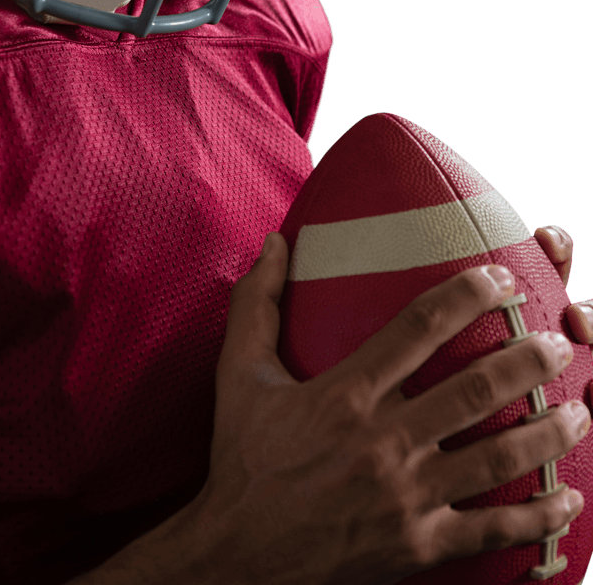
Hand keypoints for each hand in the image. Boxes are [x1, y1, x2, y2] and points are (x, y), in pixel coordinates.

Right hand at [182, 234, 588, 584]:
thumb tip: (273, 242)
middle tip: (558, 342)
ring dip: (547, 431)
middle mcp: (381, 442)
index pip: (417, 328)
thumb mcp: (238, 375)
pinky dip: (535, 516)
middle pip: (473, 390)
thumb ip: (257, 305)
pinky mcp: (416, 545)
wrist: (237, 558)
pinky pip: (488, 528)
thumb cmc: (242, 459)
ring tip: (580, 409)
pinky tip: (568, 498)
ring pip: (494, 457)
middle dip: (526, 360)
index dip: (466, 295)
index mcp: (343, 394)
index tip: (499, 277)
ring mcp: (403, 498)